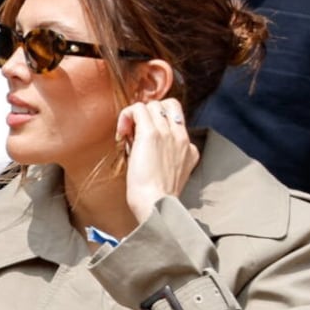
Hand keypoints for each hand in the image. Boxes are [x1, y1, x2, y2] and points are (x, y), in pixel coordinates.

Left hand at [115, 99, 198, 221]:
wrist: (156, 205)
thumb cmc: (154, 197)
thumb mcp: (168, 174)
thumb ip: (162, 156)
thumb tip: (138, 142)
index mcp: (188, 149)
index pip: (177, 119)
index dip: (159, 123)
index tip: (144, 139)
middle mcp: (181, 137)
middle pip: (167, 105)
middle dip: (149, 114)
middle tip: (135, 132)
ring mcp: (167, 133)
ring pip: (152, 104)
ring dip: (136, 115)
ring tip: (126, 134)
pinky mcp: (151, 134)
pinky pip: (138, 108)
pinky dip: (127, 115)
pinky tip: (121, 132)